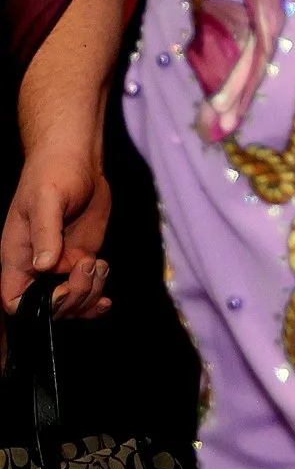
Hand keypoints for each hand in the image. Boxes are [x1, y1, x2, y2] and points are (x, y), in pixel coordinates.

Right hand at [2, 143, 111, 317]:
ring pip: (73, 302)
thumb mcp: (46, 200)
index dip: (36, 308)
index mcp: (19, 258)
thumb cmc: (53, 174)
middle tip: (89, 264)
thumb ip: (46, 232)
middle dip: (74, 297)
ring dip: (90, 294)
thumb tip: (44, 265)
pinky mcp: (83, 257)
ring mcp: (62, 264)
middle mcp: (38, 267)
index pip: (15, 302)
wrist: (77, 160)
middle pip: (50, 308)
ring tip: (100, 265)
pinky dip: (97, 297)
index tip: (61, 289)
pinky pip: (87, 289)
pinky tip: (106, 300)